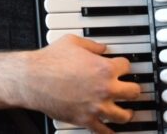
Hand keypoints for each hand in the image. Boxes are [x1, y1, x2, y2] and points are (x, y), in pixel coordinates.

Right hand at [25, 34, 140, 133]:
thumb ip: (91, 45)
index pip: (127, 66)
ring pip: (125, 115)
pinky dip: (110, 131)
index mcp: (104, 68)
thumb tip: (100, 48)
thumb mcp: (71, 42)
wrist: (33, 78)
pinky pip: (105, 131)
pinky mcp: (86, 120)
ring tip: (127, 111)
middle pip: (134, 92)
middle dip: (132, 89)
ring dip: (127, 112)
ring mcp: (97, 106)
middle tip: (130, 89)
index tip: (122, 67)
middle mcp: (105, 89)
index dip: (124, 65)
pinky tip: (111, 129)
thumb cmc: (49, 60)